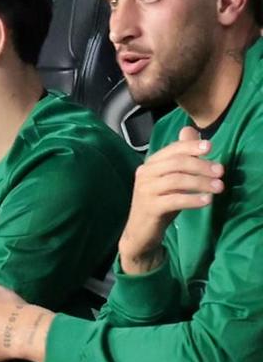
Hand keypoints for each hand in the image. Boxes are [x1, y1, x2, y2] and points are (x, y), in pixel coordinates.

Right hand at [120, 123, 220, 272]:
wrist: (140, 231)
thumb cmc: (160, 202)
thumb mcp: (171, 178)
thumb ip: (180, 155)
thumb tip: (189, 130)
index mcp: (150, 164)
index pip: (172, 150)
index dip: (191, 146)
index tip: (210, 147)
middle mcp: (144, 174)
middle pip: (176, 163)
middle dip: (201, 166)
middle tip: (221, 172)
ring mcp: (145, 191)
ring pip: (176, 180)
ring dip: (201, 182)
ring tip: (219, 187)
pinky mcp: (150, 208)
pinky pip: (174, 200)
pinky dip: (193, 199)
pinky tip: (207, 201)